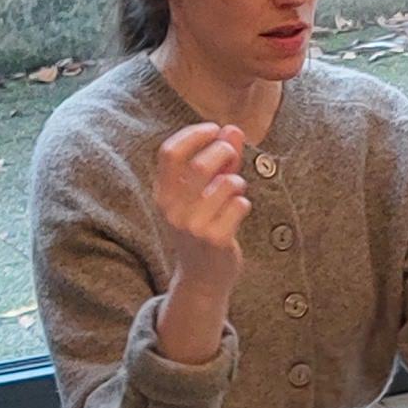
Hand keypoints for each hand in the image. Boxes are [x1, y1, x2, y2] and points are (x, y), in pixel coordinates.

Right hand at [152, 123, 250, 281]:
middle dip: (223, 151)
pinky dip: (244, 201)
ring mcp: (194, 227)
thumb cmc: (203, 227)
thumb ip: (218, 160)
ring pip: (226, 184)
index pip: (169, 152)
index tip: (214, 129)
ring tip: (236, 190)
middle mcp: (173, 210)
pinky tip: (238, 211)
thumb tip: (233, 129)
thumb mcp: (203, 192)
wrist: (202, 278)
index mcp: (163, 194)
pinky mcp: (216, 239)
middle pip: (200, 165)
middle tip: (232, 156)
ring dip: (237, 181)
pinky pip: (239, 204)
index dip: (194, 134)